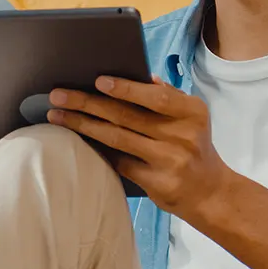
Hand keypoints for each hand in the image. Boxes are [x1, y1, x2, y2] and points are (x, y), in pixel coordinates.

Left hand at [47, 76, 231, 217]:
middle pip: (127, 116)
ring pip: (117, 138)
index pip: (155, 97)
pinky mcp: (157, 182)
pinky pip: (119, 162)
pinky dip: (97, 149)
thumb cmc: (193, 147)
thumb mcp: (191, 118)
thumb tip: (143, 76)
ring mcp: (169, 161)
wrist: (210, 192)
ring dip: (83, 125)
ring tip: (57, 116)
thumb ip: (168, 97)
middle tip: (59, 95)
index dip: (125, 89)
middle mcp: (182, 136)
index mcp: (192, 112)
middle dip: (88, 103)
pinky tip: (76, 140)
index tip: (97, 81)